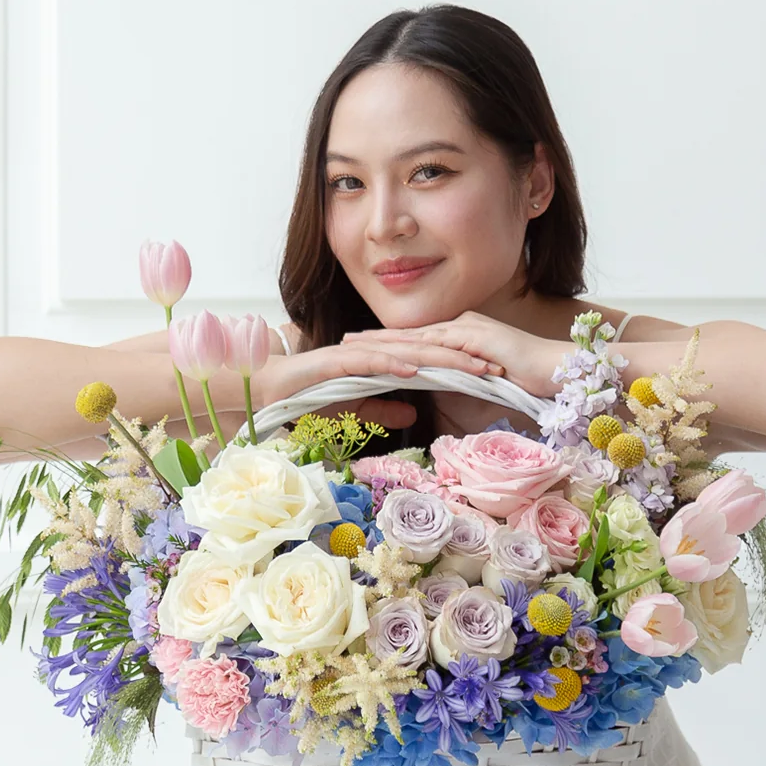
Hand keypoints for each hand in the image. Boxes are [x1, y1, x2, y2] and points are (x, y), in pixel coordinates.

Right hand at [256, 336, 507, 431]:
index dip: (460, 365)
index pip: (428, 361)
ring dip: (438, 358)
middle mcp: (373, 352)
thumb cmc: (308, 399)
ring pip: (405, 352)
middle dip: (462, 358)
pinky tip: (416, 368)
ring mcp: (355, 354)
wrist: (268, 390)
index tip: (492, 374)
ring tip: (469, 364)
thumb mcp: (355, 412)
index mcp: (381, 362)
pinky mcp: (335, 362)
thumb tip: (414, 414)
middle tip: (497, 365)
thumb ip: (383, 410)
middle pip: (426, 351)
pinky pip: (369, 362)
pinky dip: (393, 364)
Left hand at [340, 311, 569, 398]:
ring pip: (416, 337)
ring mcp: (467, 329)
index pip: (417, 341)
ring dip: (383, 343)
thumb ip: (462, 386)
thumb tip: (441, 399)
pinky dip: (411, 351)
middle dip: (374, 339)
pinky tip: (388, 355)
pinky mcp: (475, 339)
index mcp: (461, 335)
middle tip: (342, 342)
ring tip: (353, 347)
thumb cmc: (529, 381)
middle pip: (409, 334)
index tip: (358, 349)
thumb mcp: (485, 385)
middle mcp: (460, 326)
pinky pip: (437, 345)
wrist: (558, 370)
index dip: (386, 345)